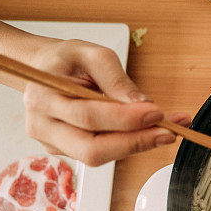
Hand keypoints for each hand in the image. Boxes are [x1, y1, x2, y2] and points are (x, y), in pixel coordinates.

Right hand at [23, 38, 190, 165]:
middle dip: (134, 143)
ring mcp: (51, 143)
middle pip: (91, 149)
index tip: (157, 113)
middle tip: (168, 133)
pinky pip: (99, 154)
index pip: (87, 116)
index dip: (125, 119)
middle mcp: (41, 125)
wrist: (45, 69)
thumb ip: (116, 78)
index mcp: (42, 95)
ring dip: (135, 145)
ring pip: (97, 156)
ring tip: (164, 130)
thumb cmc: (67, 60)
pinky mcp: (64, 151)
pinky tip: (144, 132)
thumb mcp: (92, 54)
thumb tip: (142, 104)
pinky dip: (125, 145)